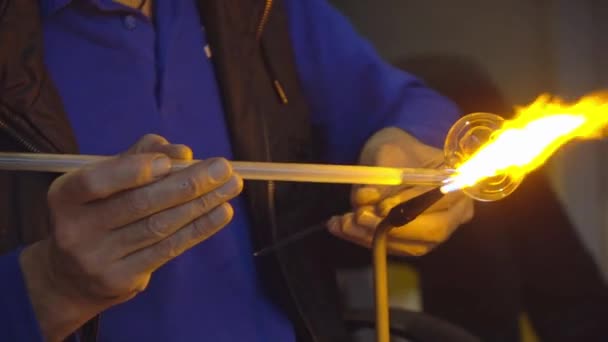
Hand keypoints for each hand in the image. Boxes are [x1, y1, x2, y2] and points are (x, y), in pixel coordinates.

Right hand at [20, 134, 242, 340]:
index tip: (176, 159)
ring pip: (159, 226)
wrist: (71, 276)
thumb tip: (182, 153)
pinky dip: (199, 228)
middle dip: (187, 183)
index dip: (135, 170)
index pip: (96, 182)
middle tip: (223, 167)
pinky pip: (168, 249)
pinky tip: (222, 212)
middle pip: (139, 204)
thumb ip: (140, 157)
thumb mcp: (107, 179)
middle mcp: (75, 230)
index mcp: (65, 196)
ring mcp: (98, 259)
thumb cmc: (98, 212)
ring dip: (201, 203)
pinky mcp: (121, 279)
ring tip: (231, 186)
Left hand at [328, 128, 473, 255]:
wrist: (395, 158)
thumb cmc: (397, 150)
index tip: (381, 206)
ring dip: (374, 236)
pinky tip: (341, 227)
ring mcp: (438, 232)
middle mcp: (456, 213)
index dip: (411, 205)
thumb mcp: (388, 152)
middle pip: (431, 231)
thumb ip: (380, 174)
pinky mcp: (416, 243)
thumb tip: (365, 198)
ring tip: (342, 223)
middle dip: (393, 228)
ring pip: (411, 245)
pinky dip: (365, 239)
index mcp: (459, 184)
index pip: (441, 200)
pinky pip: (395, 248)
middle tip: (359, 217)